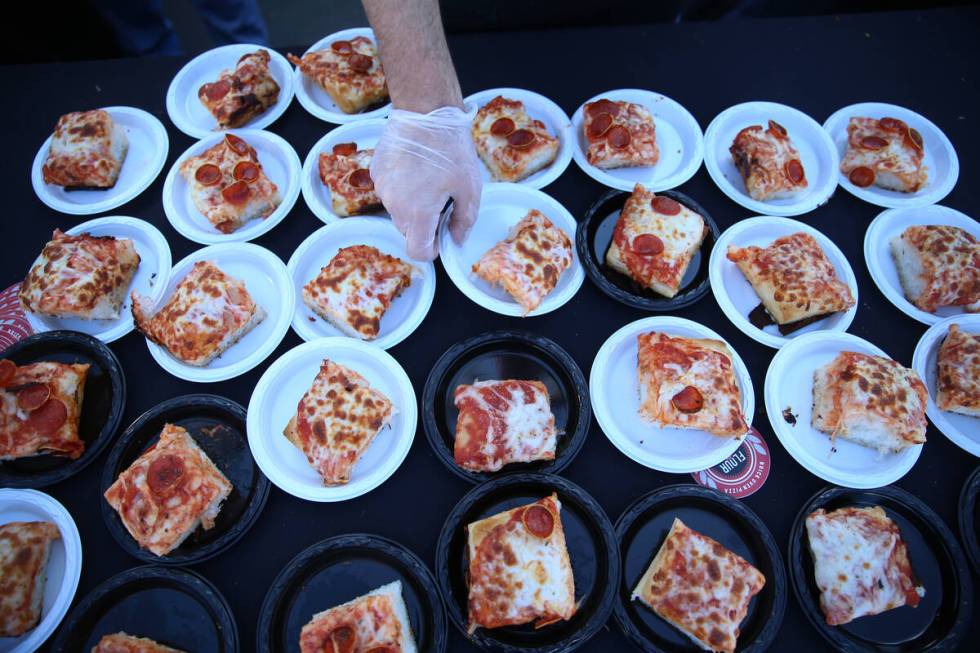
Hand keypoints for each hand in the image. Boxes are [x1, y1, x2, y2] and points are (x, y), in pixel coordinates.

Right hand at [370, 106, 481, 260]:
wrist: (426, 111)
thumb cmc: (451, 148)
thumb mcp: (470, 187)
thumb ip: (464, 220)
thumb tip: (456, 240)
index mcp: (418, 213)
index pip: (417, 251)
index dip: (432, 250)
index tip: (441, 237)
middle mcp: (395, 204)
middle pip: (408, 231)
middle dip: (424, 224)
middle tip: (442, 201)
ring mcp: (382, 187)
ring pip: (398, 211)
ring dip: (412, 205)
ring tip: (429, 180)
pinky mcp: (376, 172)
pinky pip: (389, 191)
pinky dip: (401, 188)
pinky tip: (416, 169)